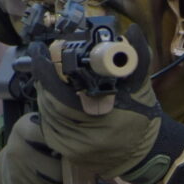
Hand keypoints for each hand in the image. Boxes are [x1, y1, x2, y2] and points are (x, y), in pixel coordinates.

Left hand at [30, 26, 177, 182]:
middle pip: (49, 102)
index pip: (60, 96)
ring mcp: (71, 148)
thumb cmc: (141, 118)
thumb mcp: (141, 88)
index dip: (46, 72)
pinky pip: (48, 123)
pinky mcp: (65, 150)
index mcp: (100, 123)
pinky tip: (55, 95)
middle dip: (45, 78)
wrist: (142, 151)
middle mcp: (81, 140)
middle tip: (45, 59)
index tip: (40, 52)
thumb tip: (131, 31)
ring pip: (46, 112)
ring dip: (45, 91)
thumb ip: (136, 59)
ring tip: (50, 74)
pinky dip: (49, 106)